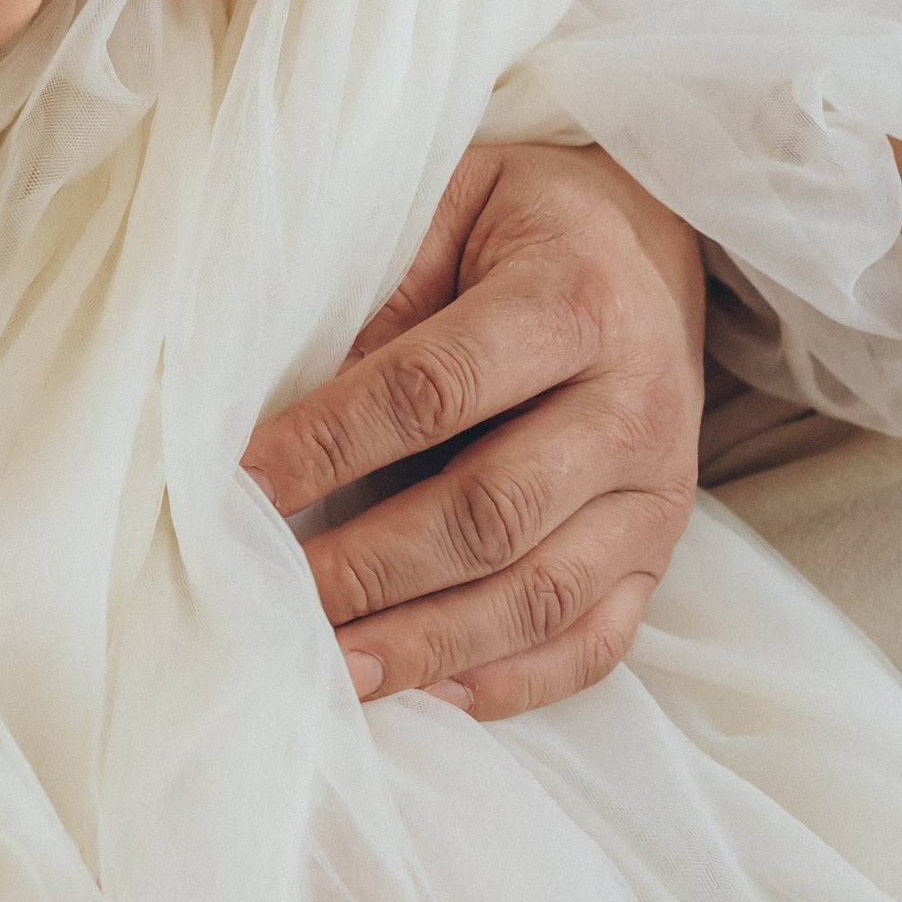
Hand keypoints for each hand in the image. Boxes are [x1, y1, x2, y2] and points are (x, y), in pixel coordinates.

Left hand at [241, 143, 705, 713]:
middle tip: (275, 601)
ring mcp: (658, 490)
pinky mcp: (660, 550)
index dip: (333, 442)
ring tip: (333, 673)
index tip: (241, 482)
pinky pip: (595, 641)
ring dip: (428, 644)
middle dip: (371, 567)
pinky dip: (513, 682)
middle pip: (491, 513)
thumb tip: (285, 400)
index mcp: (576, 298)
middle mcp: (633, 404)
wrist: (653, 242)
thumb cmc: (523, 226)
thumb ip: (382, 290)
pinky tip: (432, 696)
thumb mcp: (452, 205)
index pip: (437, 390)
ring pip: (541, 594)